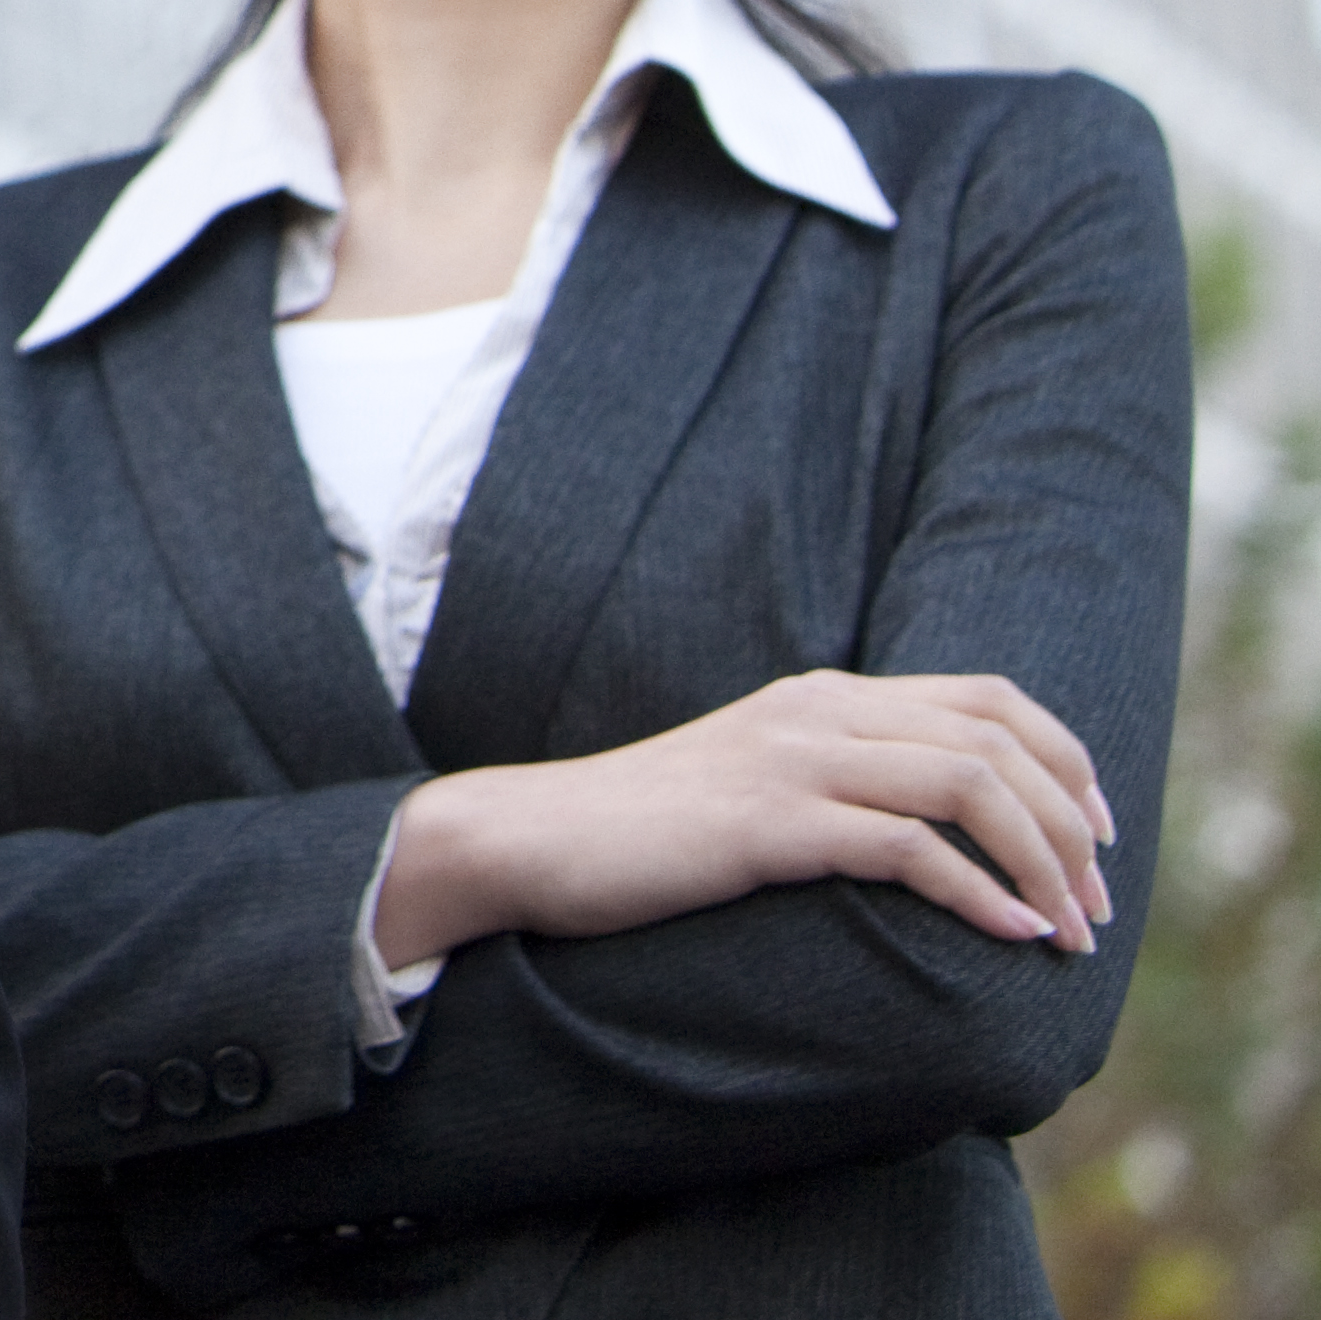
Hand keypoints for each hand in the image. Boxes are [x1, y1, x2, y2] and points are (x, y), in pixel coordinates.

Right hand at [377, 668, 1114, 970]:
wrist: (533, 838)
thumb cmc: (647, 831)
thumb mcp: (760, 783)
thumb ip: (839, 780)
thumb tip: (937, 831)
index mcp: (825, 695)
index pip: (990, 698)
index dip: (1069, 762)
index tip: (1099, 839)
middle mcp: (819, 712)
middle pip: (998, 742)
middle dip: (1073, 829)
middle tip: (1098, 909)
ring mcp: (791, 762)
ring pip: (969, 787)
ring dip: (1043, 865)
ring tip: (1070, 933)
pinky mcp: (766, 824)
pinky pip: (904, 849)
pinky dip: (977, 895)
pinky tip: (1009, 936)